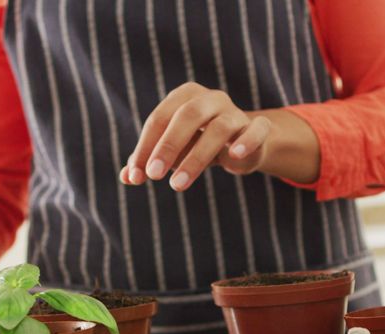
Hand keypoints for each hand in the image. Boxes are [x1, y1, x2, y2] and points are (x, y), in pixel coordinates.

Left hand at [120, 82, 272, 190]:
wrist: (241, 147)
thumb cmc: (198, 144)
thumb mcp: (172, 152)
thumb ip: (148, 161)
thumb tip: (126, 177)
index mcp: (185, 97)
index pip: (160, 118)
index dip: (146, 146)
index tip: (136, 175)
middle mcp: (211, 98)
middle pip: (188, 115)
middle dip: (168, 146)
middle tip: (153, 176)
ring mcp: (236, 112)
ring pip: (219, 128)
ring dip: (196, 157)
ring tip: (178, 185)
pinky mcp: (258, 129)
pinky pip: (256, 130)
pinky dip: (245, 141)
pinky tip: (232, 157)